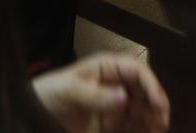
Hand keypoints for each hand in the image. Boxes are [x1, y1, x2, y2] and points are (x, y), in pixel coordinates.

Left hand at [31, 54, 170, 132]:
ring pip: (142, 109)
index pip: (136, 70)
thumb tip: (124, 98)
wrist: (33, 115)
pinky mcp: (112, 124)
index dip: (150, 84)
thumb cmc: (51, 94)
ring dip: (152, 119)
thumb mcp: (70, 91)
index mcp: (107, 68)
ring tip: (157, 130)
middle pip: (145, 90)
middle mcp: (116, 84)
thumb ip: (96, 95)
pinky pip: (132, 126)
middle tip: (162, 122)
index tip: (158, 102)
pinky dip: (142, 130)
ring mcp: (115, 105)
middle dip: (156, 104)